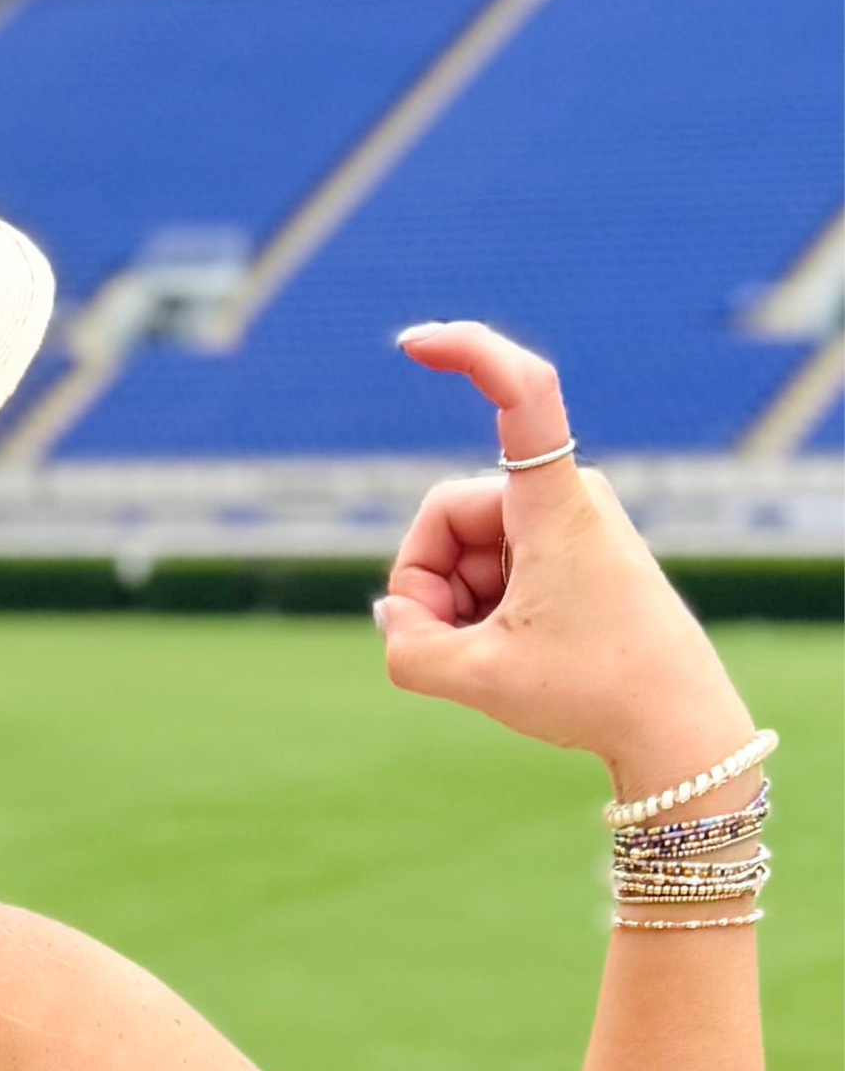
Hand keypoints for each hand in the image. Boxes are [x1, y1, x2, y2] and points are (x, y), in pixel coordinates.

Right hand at [375, 323, 751, 799]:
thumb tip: (393, 617)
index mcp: (553, 506)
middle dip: (428, 583)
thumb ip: (407, 647)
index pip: (522, 395)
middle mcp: (564, 499)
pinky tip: (501, 652)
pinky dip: (479, 609)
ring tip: (486, 659)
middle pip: (447, 517)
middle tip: (448, 648)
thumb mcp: (478, 679)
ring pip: (464, 548)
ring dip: (454, 605)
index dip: (469, 352)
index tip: (415, 341)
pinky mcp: (570, 553)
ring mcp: (567, 526)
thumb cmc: (595, 693)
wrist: (678, 728)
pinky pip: (493, 565)